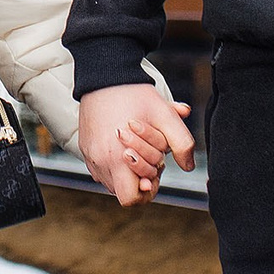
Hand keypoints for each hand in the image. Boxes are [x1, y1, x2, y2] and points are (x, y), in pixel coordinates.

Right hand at [78, 83, 195, 206]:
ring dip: (128, 171)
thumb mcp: (165, 116)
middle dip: (142, 176)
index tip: (155, 171)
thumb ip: (182, 144)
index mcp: (116, 158)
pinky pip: (101, 169)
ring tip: (137, 147)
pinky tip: (124, 144)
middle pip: (123, 191)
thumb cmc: (134, 94)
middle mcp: (99, 161)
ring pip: (113, 181)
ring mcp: (90, 155)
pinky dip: (115, 163)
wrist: (105, 75)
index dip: (147, 191)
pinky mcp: (85, 148)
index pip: (130, 198)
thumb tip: (187, 166)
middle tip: (150, 154)